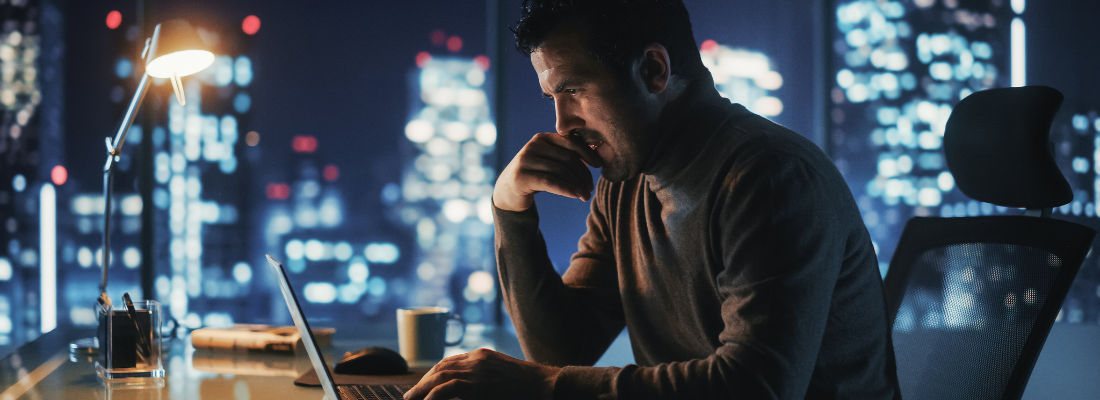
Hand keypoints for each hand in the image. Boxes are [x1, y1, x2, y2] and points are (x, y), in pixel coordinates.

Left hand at [403, 348, 560, 399]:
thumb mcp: (503, 379)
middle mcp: (477, 358)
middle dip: (423, 381)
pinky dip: (433, 395)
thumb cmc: (529, 388)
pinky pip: (447, 388)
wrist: (546, 385)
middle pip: (441, 367)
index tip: (423, 387)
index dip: (433, 374)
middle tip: (411, 396)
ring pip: (439, 376)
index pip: (450, 362)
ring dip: (422, 389)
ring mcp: (478, 368)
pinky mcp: (479, 381)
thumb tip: (469, 391)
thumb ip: (485, 381)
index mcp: (482, 355)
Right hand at [493, 132, 602, 211]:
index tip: (599, 165)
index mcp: (543, 138)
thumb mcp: (550, 162)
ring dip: (577, 185)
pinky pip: (550, 182)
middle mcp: (533, 146)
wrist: (508, 191)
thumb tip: (596, 155)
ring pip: (561, 171)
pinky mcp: (522, 177)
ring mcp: (525, 161)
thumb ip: (567, 156)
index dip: (588, 153)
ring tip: (585, 196)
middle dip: (583, 174)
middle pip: (568, 158)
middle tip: (590, 188)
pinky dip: (567, 189)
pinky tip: (576, 195)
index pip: (571, 142)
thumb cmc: (536, 175)